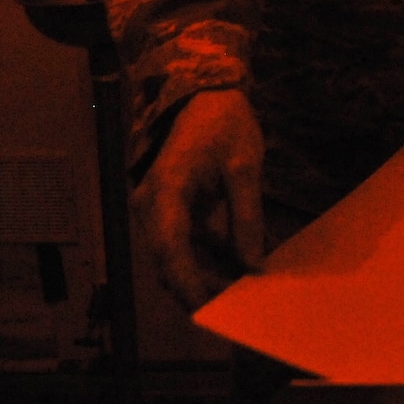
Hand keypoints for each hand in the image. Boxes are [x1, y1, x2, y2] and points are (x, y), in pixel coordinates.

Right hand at [134, 88, 265, 309]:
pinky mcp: (168, 211)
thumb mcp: (244, 167)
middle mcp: (150, 205)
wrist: (202, 94)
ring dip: (206, 276)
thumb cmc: (223, 124)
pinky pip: (184, 244)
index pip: (171, 251)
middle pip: (170, 262)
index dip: (190, 285)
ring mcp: (156, 210)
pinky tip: (238, 269)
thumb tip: (252, 264)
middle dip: (201, 289)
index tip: (214, 310)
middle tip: (240, 310)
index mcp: (166, 191)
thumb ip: (247, 218)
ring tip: (245, 293)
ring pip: (176, 257)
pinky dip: (207, 259)